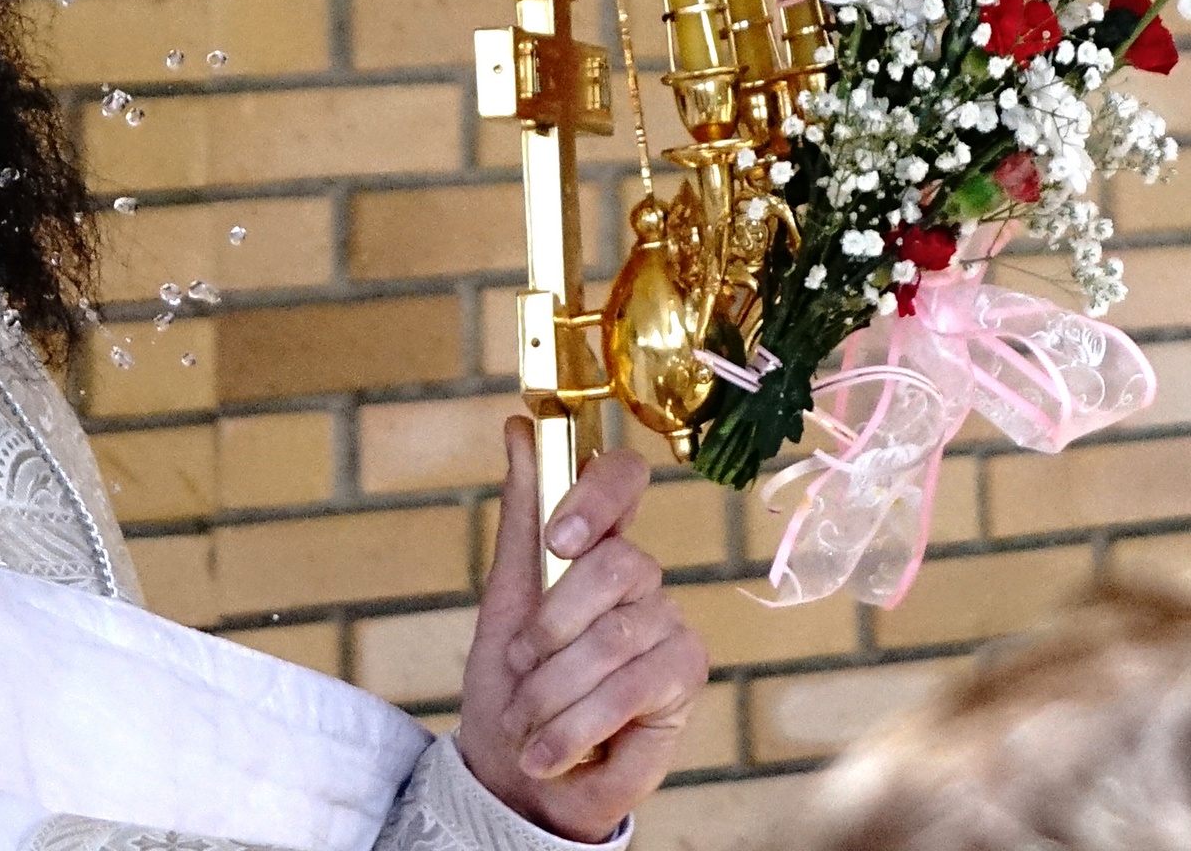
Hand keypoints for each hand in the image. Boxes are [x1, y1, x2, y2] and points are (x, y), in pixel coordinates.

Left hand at [456, 419, 708, 842]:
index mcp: (596, 540)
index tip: (560, 541)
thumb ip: (522, 510)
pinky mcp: (685, 677)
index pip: (623, 478)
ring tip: (525, 723)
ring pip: (615, 636)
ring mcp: (668, 623)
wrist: (517, 767)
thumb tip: (520, 423)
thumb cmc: (512, 677)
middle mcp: (640, 574)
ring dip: (553, 691)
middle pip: (616, 564)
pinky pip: (632, 688)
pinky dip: (576, 727)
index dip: (597, 494)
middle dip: (551, 628)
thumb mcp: (505, 592)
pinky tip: (547, 752)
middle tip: (520, 667)